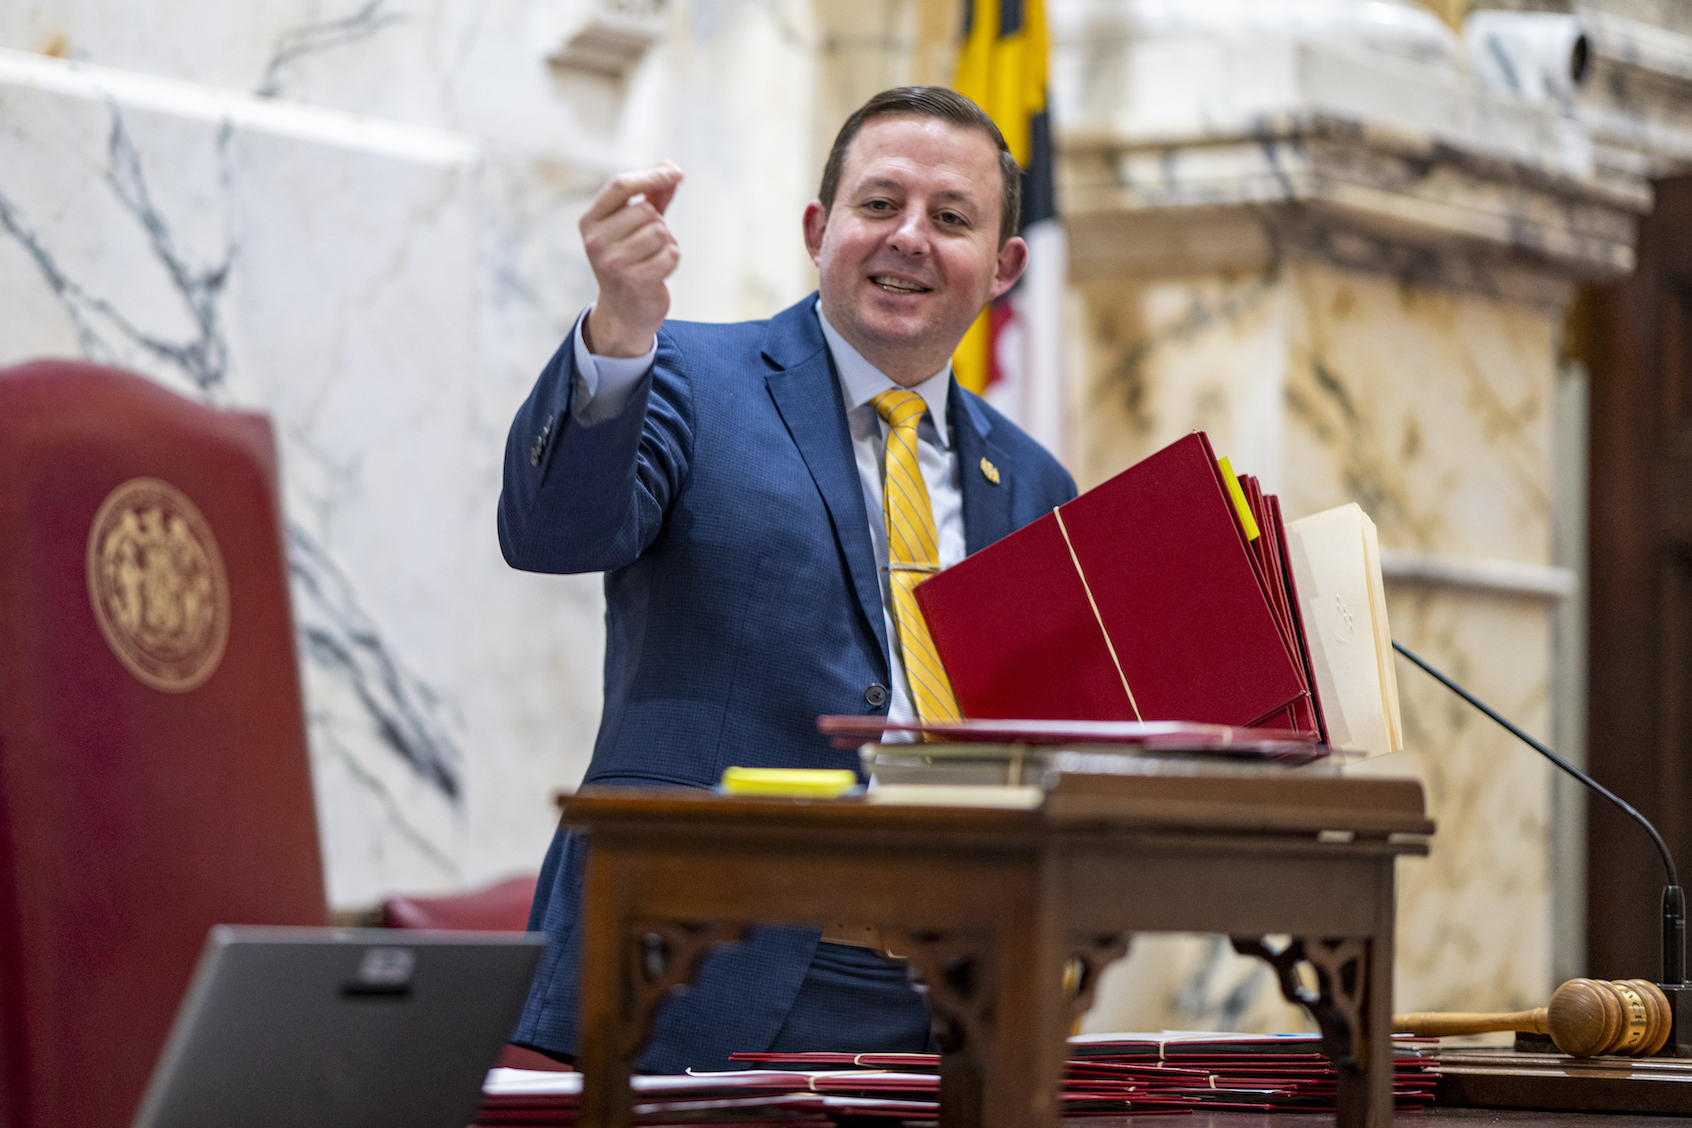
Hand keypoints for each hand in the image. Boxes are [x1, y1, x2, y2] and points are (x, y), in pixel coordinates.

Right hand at [580, 162, 682, 357]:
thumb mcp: (635, 225)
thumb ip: (653, 195)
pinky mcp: (635, 281)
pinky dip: (672, 259)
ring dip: (666, 243)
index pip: (620, 185)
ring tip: (651, 257)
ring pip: (660, 232)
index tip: (677, 172)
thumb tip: (670, 165)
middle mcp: (596, 241)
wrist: (625, 311)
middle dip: (657, 223)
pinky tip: (659, 271)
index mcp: (590, 221)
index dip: (651, 176)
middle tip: (646, 243)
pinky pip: (670, 254)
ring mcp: (613, 263)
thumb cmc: (631, 259)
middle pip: (646, 211)